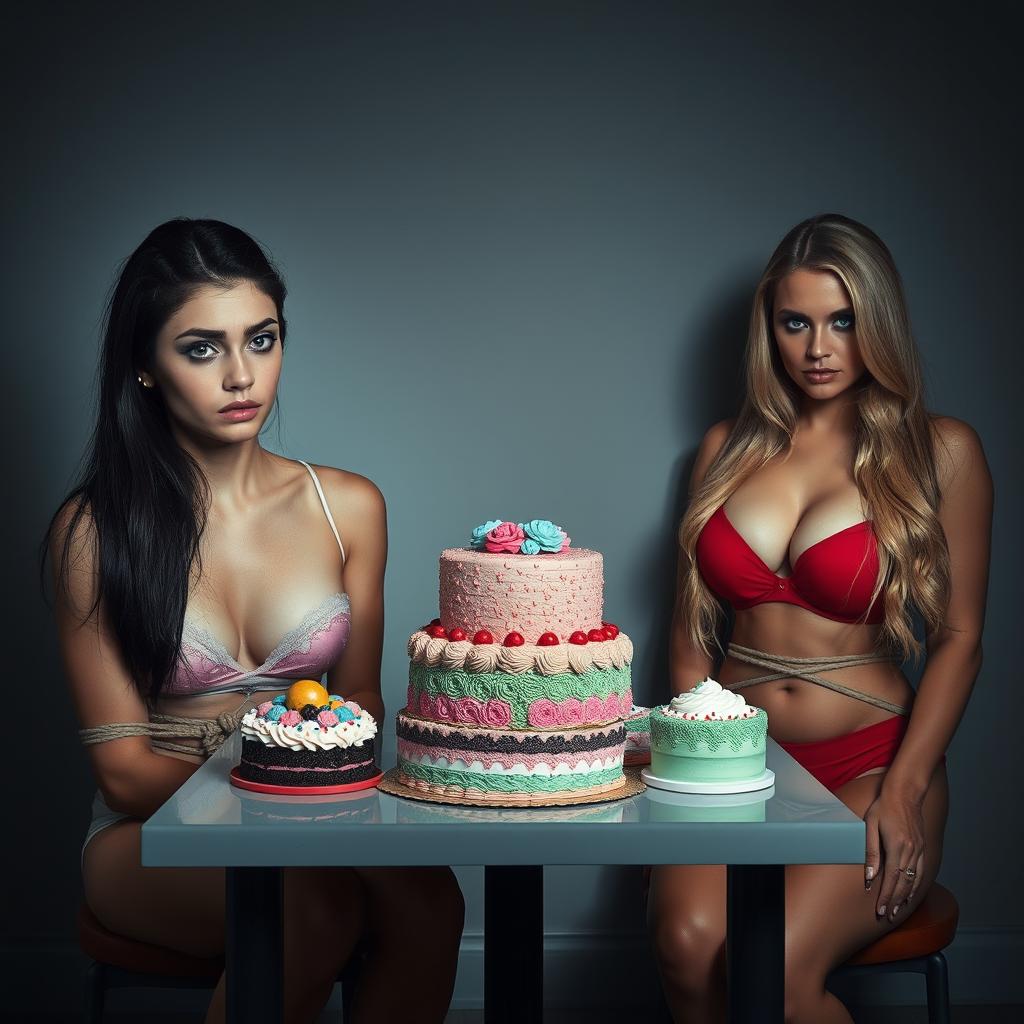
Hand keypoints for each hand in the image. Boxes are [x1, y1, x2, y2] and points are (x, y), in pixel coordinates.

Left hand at [863, 788, 924, 921]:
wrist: (905, 792)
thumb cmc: (883, 806)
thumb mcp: (870, 825)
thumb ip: (871, 852)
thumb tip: (869, 876)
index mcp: (898, 847)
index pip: (891, 879)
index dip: (886, 897)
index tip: (881, 911)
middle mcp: (912, 851)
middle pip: (904, 884)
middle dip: (896, 902)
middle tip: (888, 916)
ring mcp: (920, 850)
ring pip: (914, 880)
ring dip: (906, 897)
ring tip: (899, 910)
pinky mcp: (923, 847)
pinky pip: (921, 872)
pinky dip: (916, 885)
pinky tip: (911, 892)